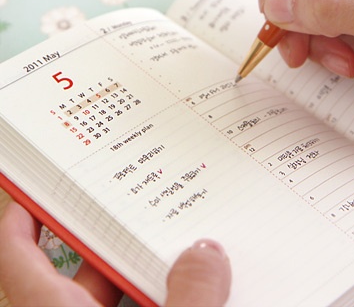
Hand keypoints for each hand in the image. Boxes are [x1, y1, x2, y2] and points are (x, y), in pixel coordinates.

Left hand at [0, 201, 230, 306]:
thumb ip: (190, 298)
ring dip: (147, 268)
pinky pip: (145, 306)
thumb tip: (208, 252)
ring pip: (117, 293)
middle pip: (81, 268)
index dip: (22, 218)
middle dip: (112, 232)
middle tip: (139, 198)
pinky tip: (200, 286)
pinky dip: (166, 295)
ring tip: (183, 237)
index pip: (18, 256)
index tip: (37, 185)